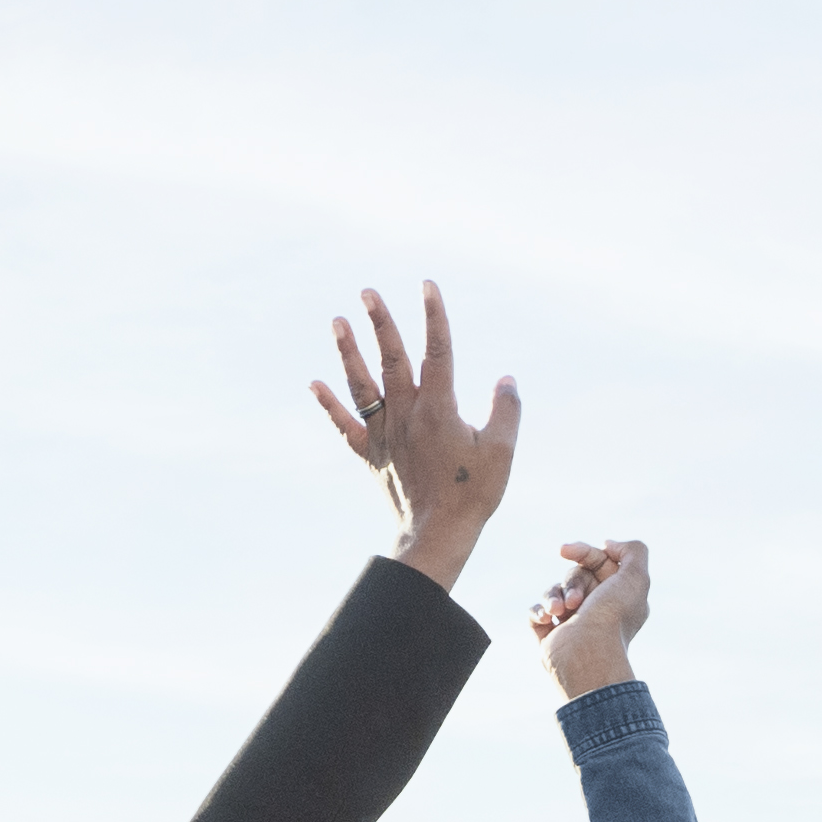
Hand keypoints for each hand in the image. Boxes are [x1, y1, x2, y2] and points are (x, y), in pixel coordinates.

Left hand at [310, 282, 520, 589]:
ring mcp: (384, 434)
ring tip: (337, 321)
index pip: (437, 351)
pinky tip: (314, 383)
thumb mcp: (502, 451)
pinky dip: (329, 405)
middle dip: (380, 322)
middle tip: (368, 291)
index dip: (434, 316)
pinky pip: (345, 426)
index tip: (428, 285)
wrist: (437, 536)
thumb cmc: (473, 494)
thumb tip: (506, 379)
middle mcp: (406, 414)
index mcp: (439, 409)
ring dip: (348, 351)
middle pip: (391, 358)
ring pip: (362, 385)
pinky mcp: (370, 455)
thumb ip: (506, 410)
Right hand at [530, 539, 651, 696]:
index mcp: (618, 596)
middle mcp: (597, 609)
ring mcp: (573, 623)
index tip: (565, 550)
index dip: (582, 551)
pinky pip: (536, 612)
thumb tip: (608, 545)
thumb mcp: (637, 578)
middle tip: (575, 601)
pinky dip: (539, 611)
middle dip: (571, 582)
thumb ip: (634, 551)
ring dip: (553, 596)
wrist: (587, 655)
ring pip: (554, 591)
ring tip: (558, 612)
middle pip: (574, 575)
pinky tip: (547, 618)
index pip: (597, 561)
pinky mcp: (550, 635)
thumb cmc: (612, 618)